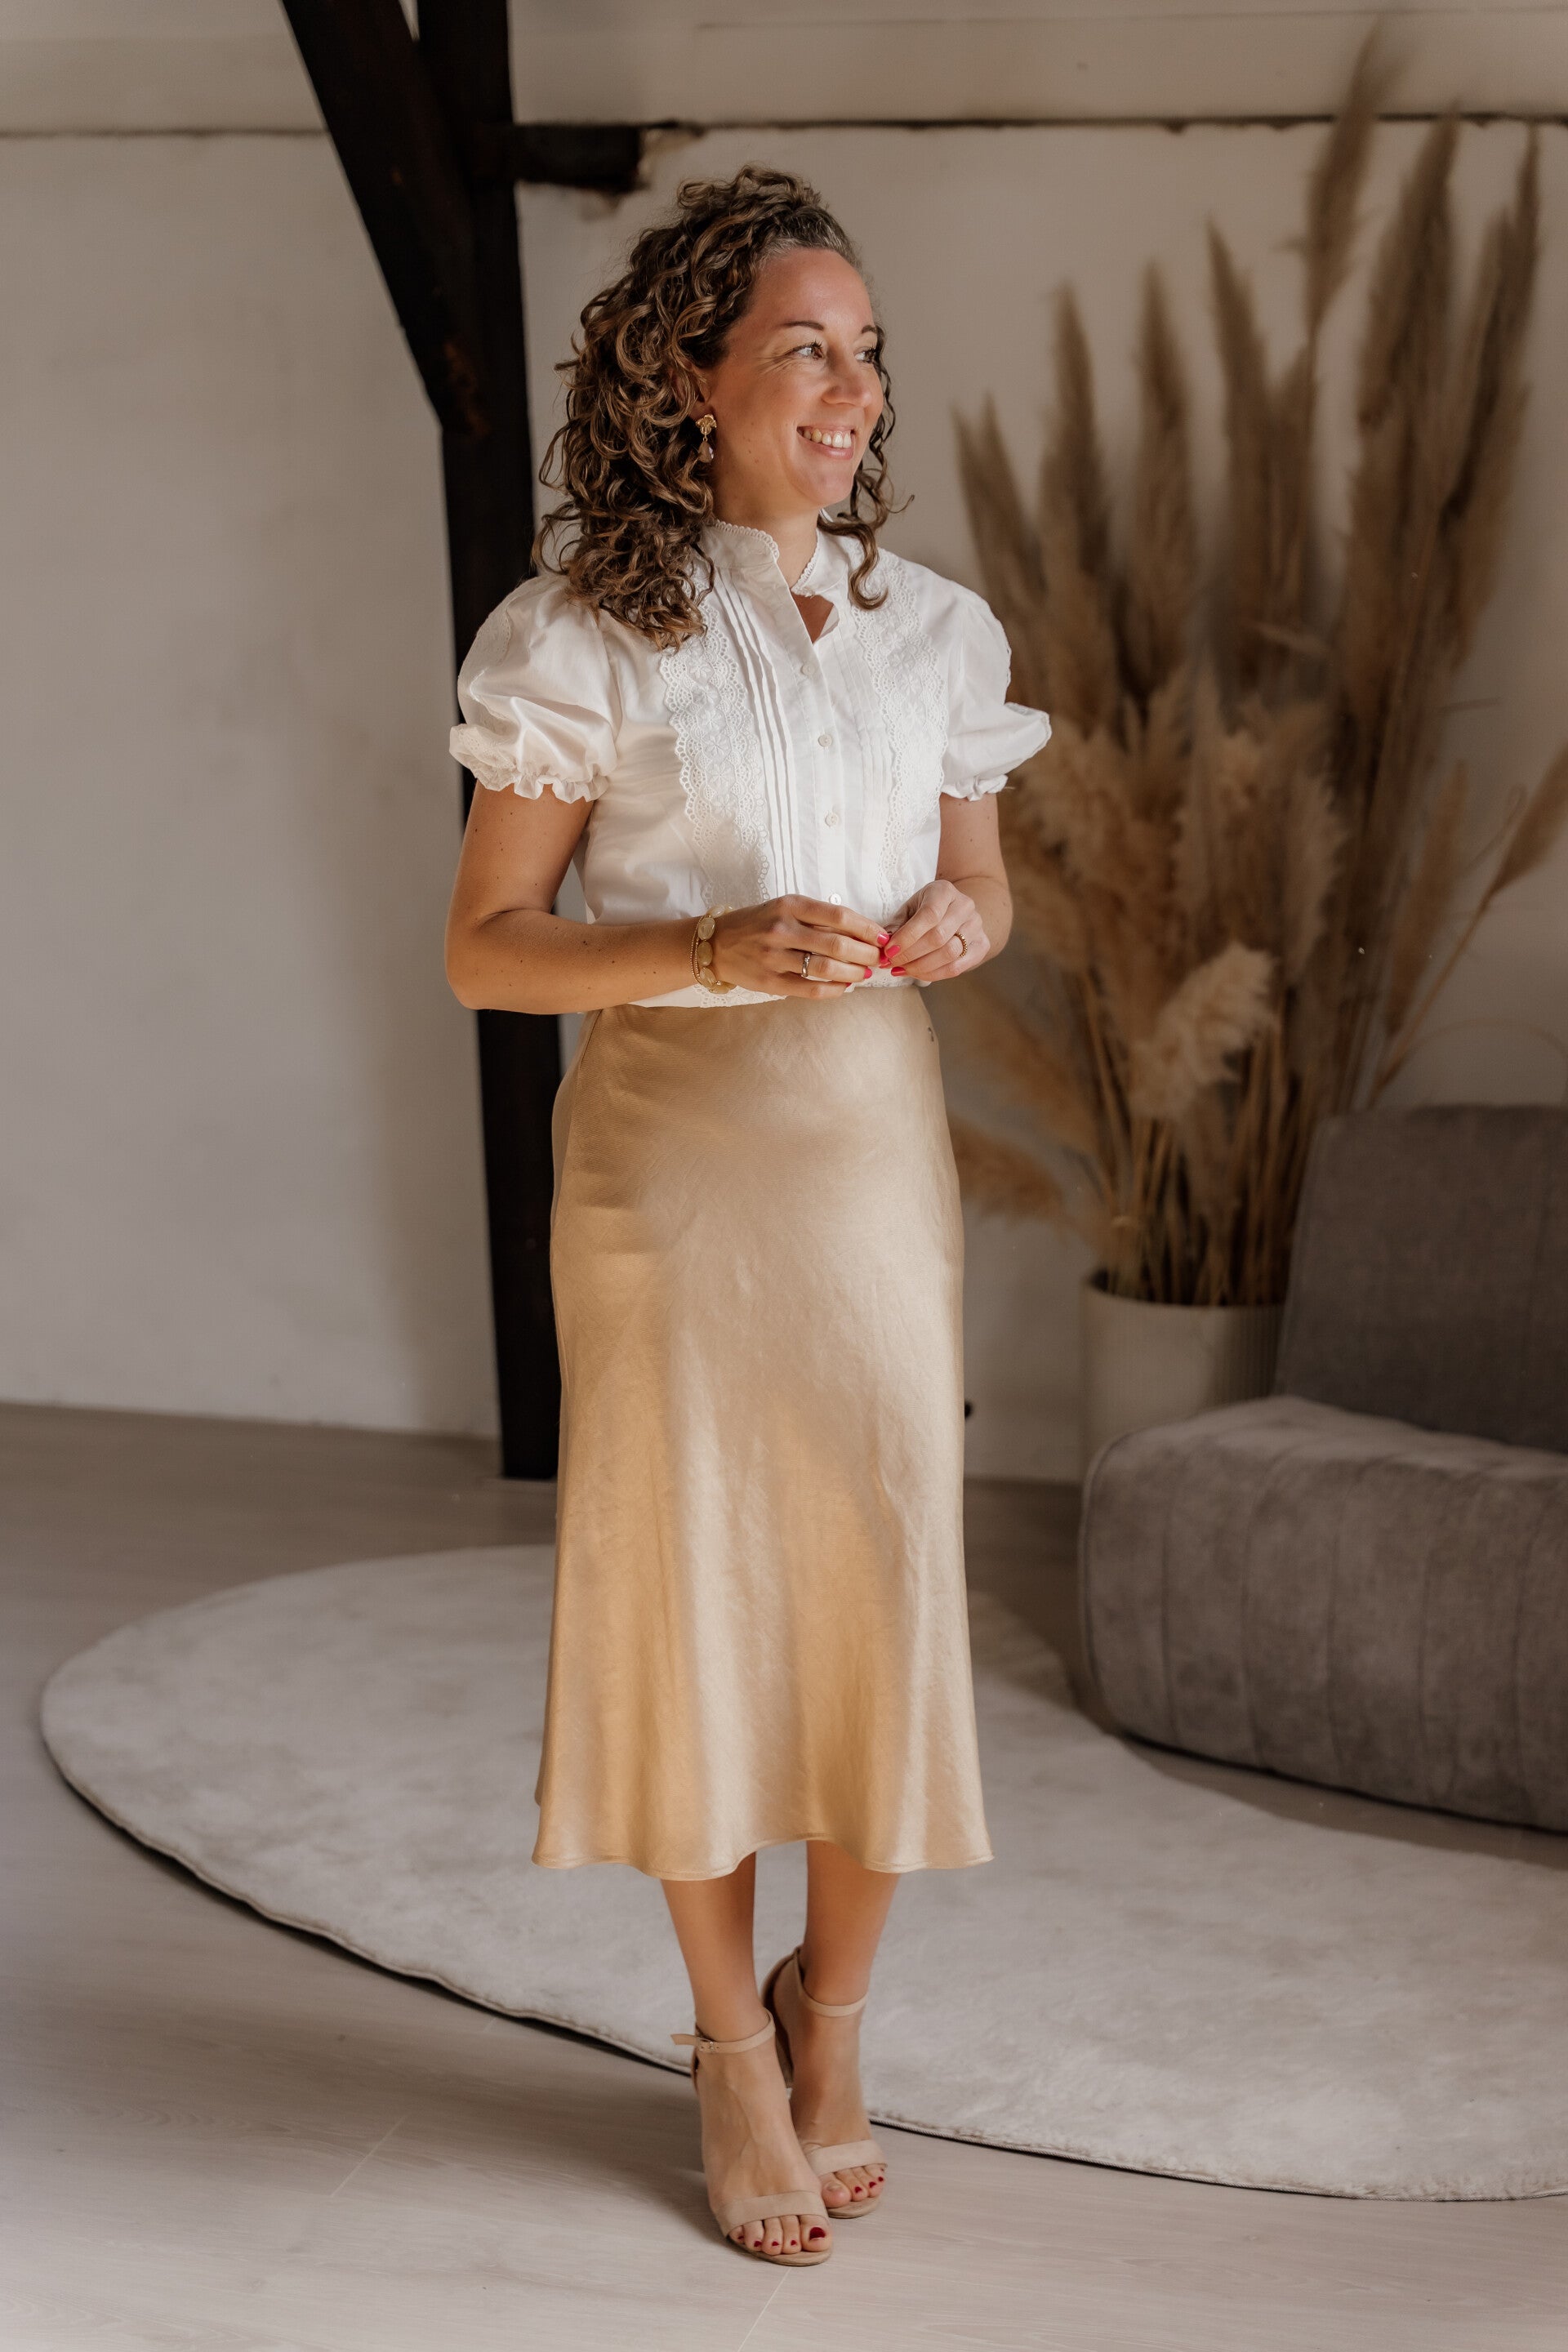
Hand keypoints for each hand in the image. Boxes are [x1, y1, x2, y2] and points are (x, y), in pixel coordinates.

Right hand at [712, 895, 881, 996]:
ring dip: (853, 973)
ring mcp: (774, 957)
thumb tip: (861, 932)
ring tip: (864, 974)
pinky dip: (834, 990)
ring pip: (826, 968)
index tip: (882, 936)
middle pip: (837, 944)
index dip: (866, 928)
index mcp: (790, 905)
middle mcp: (782, 929)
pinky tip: (845, 987)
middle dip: (866, 954)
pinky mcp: (769, 981)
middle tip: (878, 959)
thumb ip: (818, 917)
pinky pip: (810, 989)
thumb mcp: (785, 908)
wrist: (716, 944)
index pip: (839, 916)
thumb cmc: (758, 924)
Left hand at [881, 881, 987, 983]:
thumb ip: (896, 925)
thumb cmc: (926, 911)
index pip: (929, 915)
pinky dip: (934, 974)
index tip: (889, 951)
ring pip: (949, 954)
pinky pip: (957, 967)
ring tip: (901, 969)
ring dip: (921, 967)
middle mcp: (965, 906)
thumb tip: (883, 943)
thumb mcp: (909, 910)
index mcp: (944, 891)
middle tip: (891, 963)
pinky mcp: (982, 945)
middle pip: (939, 937)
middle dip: (911, 954)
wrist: (957, 912)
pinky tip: (917, 973)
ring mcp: (977, 926)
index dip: (908, 936)